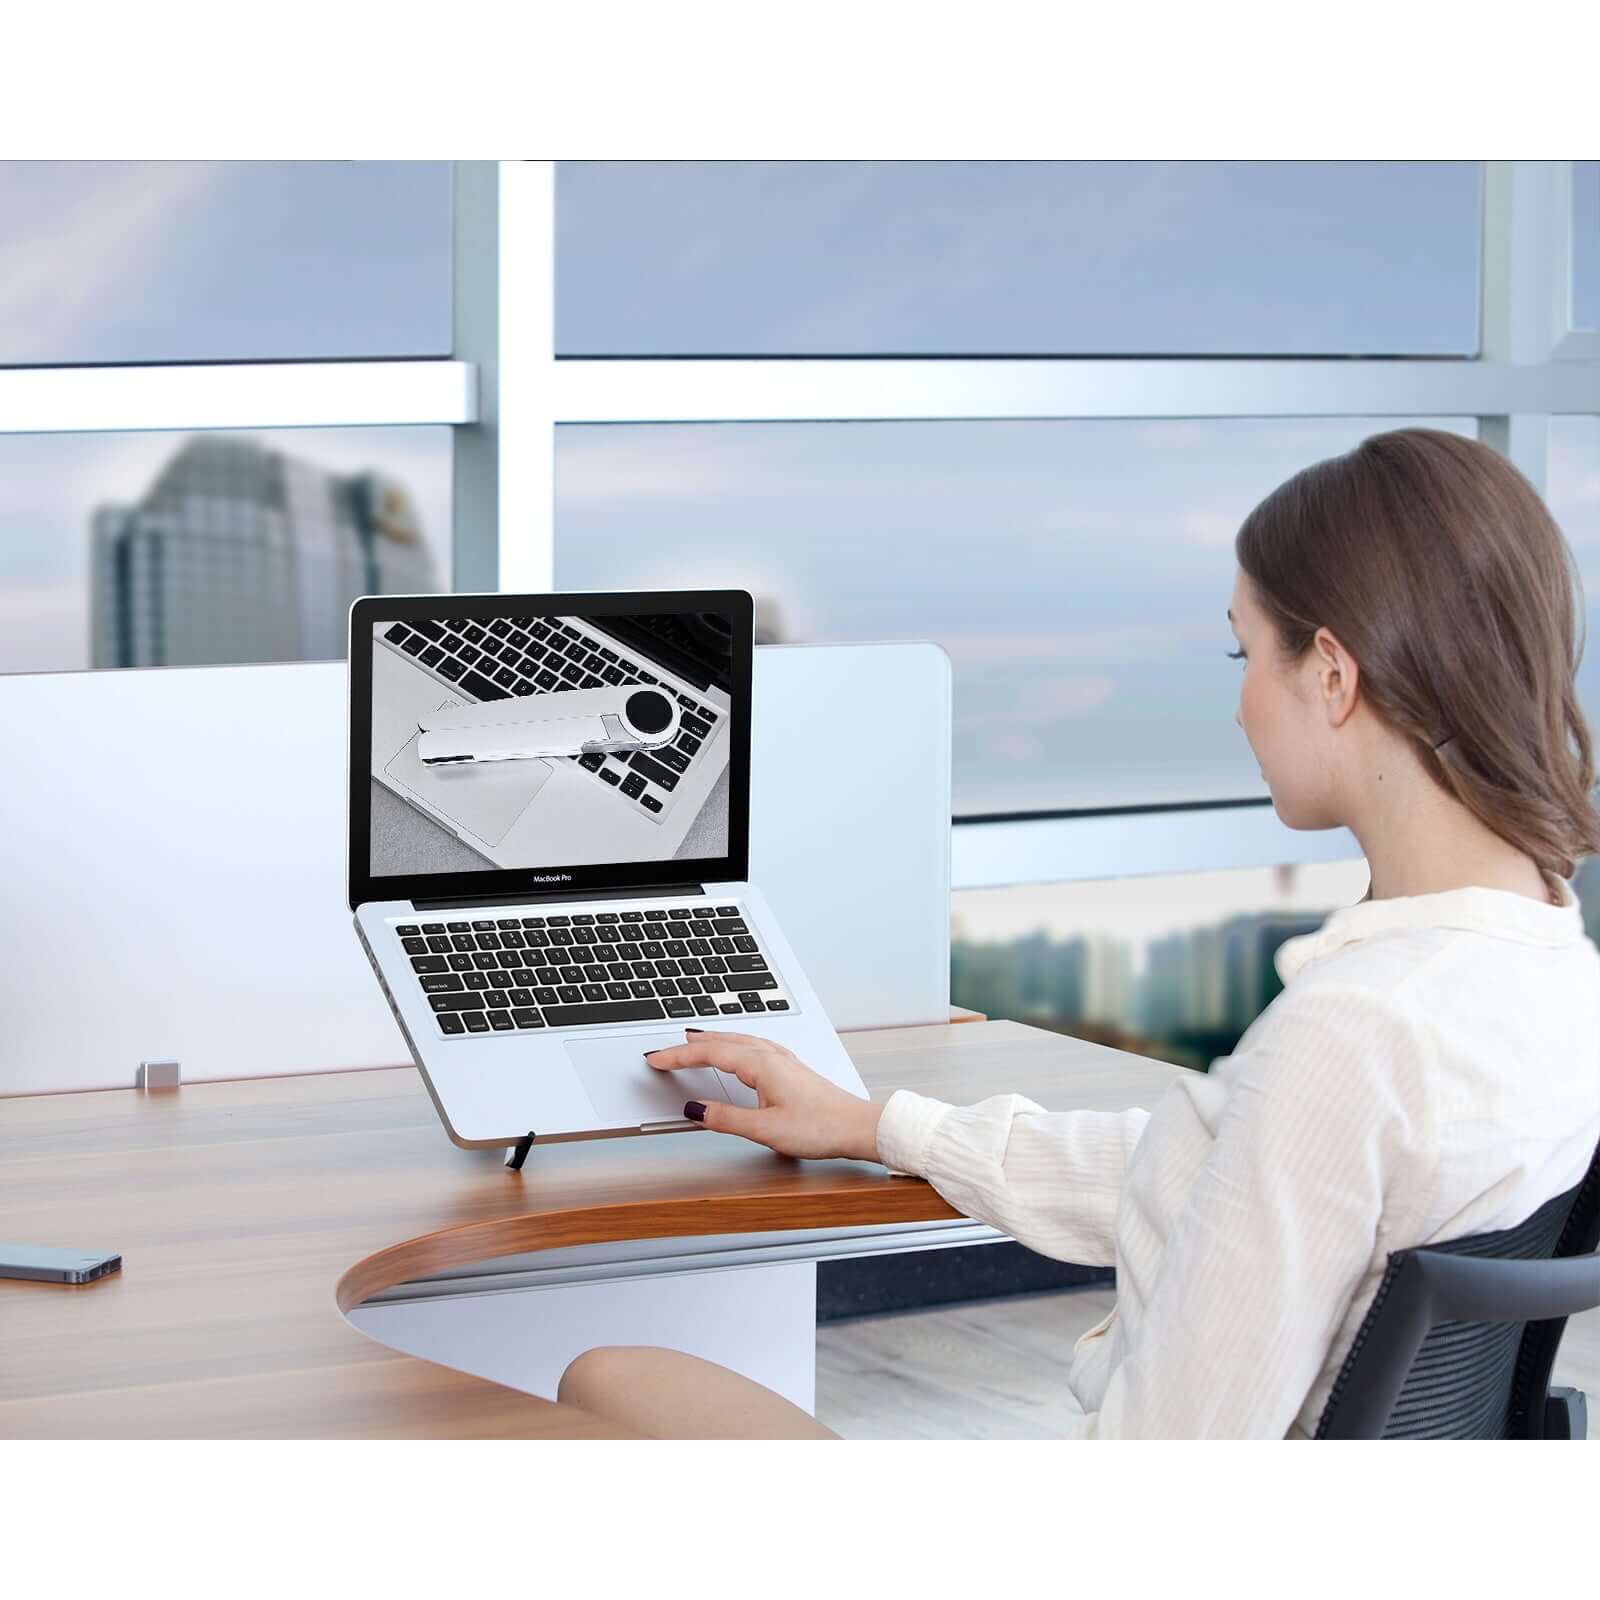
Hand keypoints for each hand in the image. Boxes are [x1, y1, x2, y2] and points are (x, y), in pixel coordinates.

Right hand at [644, 1029, 883, 1161]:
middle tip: (665, 1050)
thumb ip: (726, 1119)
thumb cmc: (821, 1126)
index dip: (678, 1055)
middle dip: (690, 1044)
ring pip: (738, 1040)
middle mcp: (772, 1055)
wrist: (858, 1126)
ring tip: (692, 1043)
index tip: (655, 1058)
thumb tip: (696, 1109)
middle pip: (722, 1040)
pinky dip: (732, 1045)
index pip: (709, 1052)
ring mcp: (783, 1059)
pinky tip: (735, 1052)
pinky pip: (752, 1046)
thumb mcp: (764, 1130)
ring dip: (712, 1040)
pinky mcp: (791, 1068)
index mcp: (761, 1064)